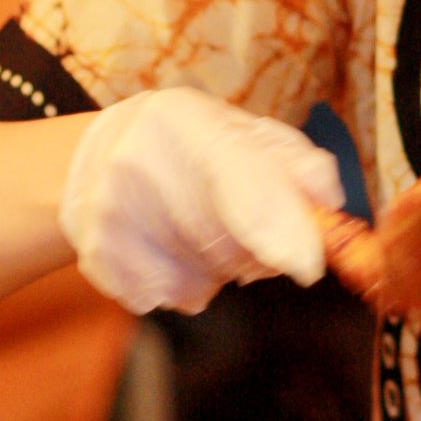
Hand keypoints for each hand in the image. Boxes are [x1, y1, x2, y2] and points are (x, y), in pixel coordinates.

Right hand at [59, 88, 343, 314]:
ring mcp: (111, 221)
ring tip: (200, 225)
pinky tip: (171, 246)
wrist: (92, 157)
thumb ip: (295, 163)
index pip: (240, 183)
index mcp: (184, 122)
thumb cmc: (187, 143)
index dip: (281, 230)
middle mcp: (137, 167)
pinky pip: (176, 298)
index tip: (308, 264)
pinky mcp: (101, 265)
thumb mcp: (241, 130)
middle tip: (246, 219)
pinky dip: (187, 282)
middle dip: (261, 248)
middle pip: (230, 246)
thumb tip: (327, 204)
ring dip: (223, 266)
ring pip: (207, 281)